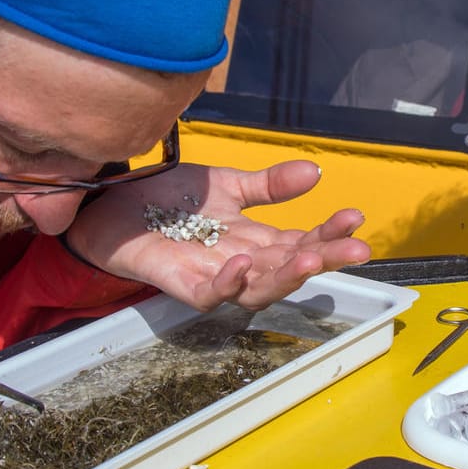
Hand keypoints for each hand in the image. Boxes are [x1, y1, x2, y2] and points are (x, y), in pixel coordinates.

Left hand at [64, 160, 370, 310]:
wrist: (111, 201)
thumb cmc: (166, 198)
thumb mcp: (226, 185)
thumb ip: (269, 185)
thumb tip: (317, 172)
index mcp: (255, 239)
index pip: (301, 241)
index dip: (330, 233)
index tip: (356, 217)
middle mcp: (239, 262)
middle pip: (289, 268)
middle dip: (325, 259)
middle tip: (356, 250)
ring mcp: (210, 275)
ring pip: (257, 290)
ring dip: (285, 276)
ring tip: (311, 257)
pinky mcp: (178, 282)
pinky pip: (207, 295)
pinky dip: (226, 283)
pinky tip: (241, 263)